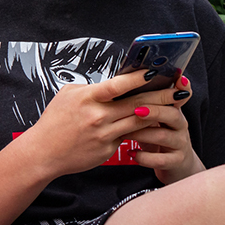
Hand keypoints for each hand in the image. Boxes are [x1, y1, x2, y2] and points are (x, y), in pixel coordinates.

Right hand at [22, 70, 186, 178]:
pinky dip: (143, 129)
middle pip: (136, 103)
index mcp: (87, 98)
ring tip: (175, 107)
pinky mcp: (107, 150)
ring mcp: (104, 134)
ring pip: (138, 122)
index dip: (137, 78)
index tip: (155, 71)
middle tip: (180, 89)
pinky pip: (129, 137)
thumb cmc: (54, 121)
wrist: (43, 153)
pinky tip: (156, 124)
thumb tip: (113, 85)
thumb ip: (92, 89)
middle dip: (161, 95)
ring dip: (158, 113)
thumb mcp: (68, 96)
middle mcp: (98, 116)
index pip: (116, 85)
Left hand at [126, 76, 204, 184]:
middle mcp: (180, 125)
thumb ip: (144, 102)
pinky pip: (161, 160)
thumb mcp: (154, 117)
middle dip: (155, 111)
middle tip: (137, 109)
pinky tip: (132, 153)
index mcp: (173, 110)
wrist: (174, 163)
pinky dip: (145, 157)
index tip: (178, 78)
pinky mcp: (176, 161)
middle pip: (172, 115)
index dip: (181, 87)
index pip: (179, 96)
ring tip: (125, 133)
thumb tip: (122, 82)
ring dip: (143, 134)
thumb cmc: (157, 135)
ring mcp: (179, 144)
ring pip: (164, 137)